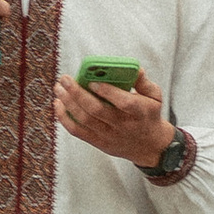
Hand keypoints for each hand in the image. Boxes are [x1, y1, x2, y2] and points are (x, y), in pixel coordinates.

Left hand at [54, 67, 177, 170]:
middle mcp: (122, 125)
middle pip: (96, 110)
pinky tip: (58, 104)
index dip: (108, 91)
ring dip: (68, 103)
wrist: (149, 146)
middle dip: (78, 93)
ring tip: (59, 88)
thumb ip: (143, 81)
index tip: (93, 80)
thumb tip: (134, 67)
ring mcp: (109, 136)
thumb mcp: (155, 96)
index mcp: (139, 112)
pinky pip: (78, 132)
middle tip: (65, 79)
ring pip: (84, 120)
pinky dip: (65, 118)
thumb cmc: (149, 115)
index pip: (124, 102)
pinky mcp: (99, 143)